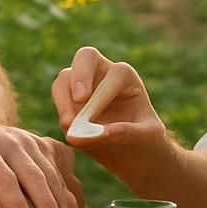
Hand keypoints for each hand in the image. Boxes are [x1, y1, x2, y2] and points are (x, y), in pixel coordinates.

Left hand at [0, 118, 84, 207]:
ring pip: (49, 171)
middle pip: (33, 173)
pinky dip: (65, 191)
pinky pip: (57, 167)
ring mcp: (27, 140)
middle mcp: (9, 141)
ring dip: (59, 199)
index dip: (17, 206)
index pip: (4, 180)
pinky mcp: (39, 143)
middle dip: (46, 203)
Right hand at [50, 46, 173, 183]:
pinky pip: (58, 98)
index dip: (104, 94)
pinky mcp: (68, 100)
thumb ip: (130, 133)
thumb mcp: (148, 137)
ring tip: (69, 125)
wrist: (131, 151)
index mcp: (125, 77)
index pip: (114, 75)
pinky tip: (71, 132)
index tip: (96, 116)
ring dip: (64, 99)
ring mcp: (83, 84)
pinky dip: (61, 112)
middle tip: (80, 99)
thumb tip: (108, 131)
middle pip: (86, 56)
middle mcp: (102, 73)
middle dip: (81, 76)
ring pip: (65, 78)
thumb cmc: (145, 138)